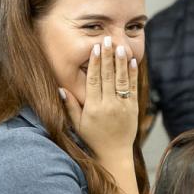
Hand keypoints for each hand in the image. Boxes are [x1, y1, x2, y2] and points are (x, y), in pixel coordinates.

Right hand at [60, 35, 139, 161]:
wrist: (114, 153)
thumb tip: (60, 89)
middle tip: (106, 40)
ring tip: (119, 47)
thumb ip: (70, 106)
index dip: (94, 63)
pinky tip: (131, 61)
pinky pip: (133, 88)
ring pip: (121, 80)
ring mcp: (122, 106)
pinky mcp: (133, 108)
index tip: (94, 48)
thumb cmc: (93, 138)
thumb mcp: (77, 124)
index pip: (93, 80)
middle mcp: (108, 105)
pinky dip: (133, 74)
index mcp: (93, 107)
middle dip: (107, 57)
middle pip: (107, 76)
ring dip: (120, 62)